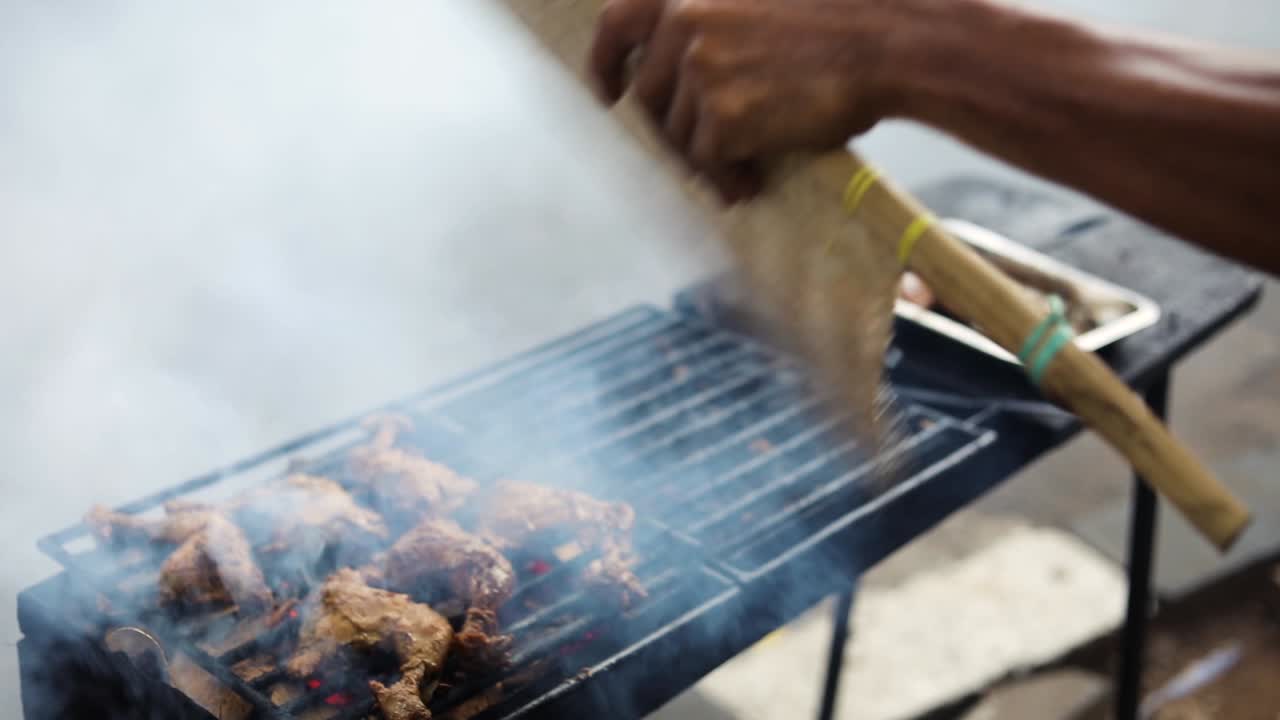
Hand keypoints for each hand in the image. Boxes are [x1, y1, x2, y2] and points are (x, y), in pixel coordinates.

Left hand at [589, 0, 897, 201]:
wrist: (889, 41)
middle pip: (649, 93)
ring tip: (745, 164)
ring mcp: (699, 66)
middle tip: (697, 152)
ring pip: (678, 132)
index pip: (618, 21)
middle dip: (669, 128)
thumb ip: (717, 19)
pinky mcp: (721, 114)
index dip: (605, 61)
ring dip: (706, 155)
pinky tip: (751, 181)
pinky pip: (706, 161)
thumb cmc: (843, 20)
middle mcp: (685, 19)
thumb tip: (681, 66)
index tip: (609, 91)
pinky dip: (726, 178)